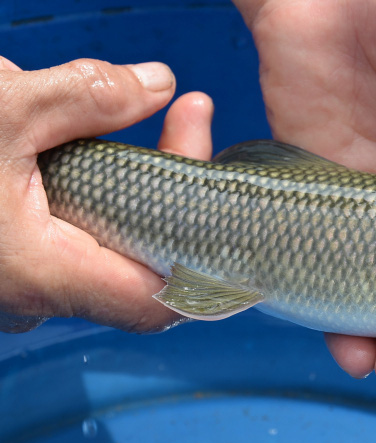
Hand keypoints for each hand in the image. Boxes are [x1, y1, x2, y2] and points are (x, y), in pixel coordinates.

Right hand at [0, 56, 213, 332]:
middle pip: (147, 260)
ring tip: (164, 114)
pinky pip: (85, 234)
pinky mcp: (18, 257)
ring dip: (148, 185)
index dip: (208, 264)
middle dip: (182, 192)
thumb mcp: (1, 108)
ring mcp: (28, 278)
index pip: (162, 300)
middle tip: (191, 119)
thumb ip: (87, 96)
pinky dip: (111, 191)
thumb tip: (159, 84)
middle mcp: (40, 291)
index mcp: (45, 271)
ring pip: (116, 245)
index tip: (228, 201)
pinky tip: (110, 140)